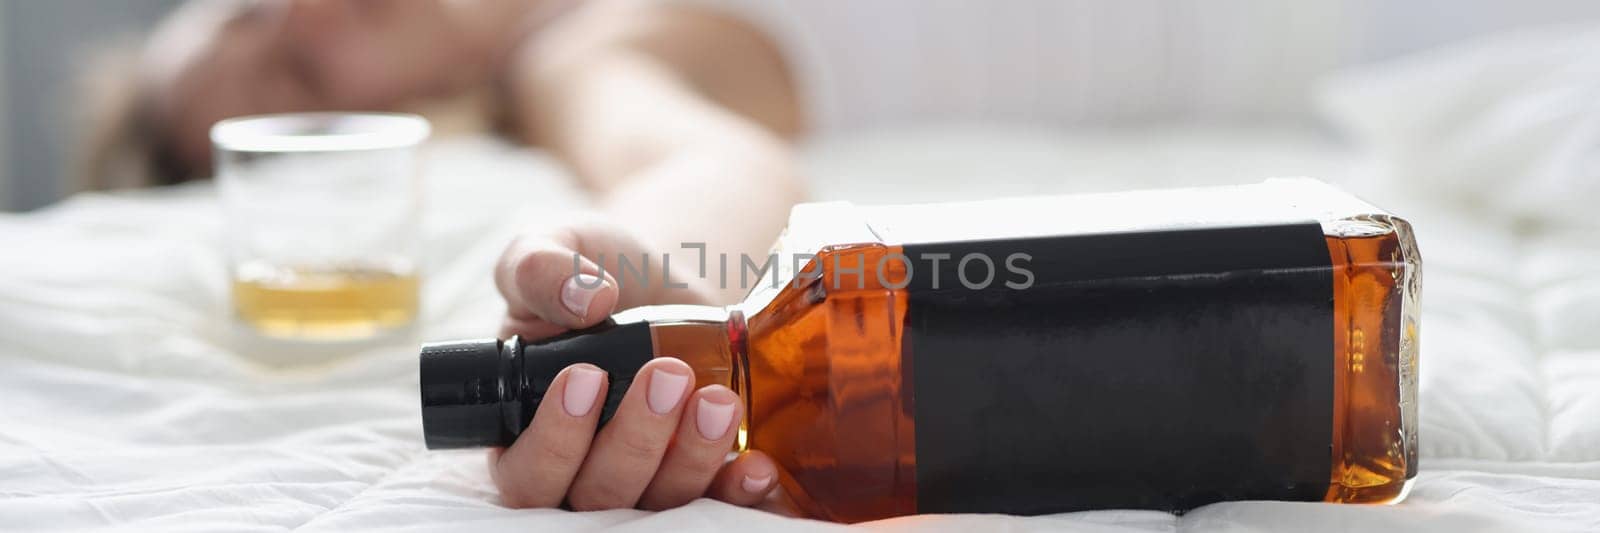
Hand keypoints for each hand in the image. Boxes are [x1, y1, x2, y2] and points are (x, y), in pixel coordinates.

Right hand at [491, 221, 787, 511]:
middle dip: (633, 440)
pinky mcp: (698, 474)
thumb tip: (585, 299)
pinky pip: (716, 503)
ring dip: (690, 459)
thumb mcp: (550, 247)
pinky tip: (756, 463)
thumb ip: (538, 267)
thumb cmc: (589, 271)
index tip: (585, 375)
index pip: (526, 474)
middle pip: (597, 496)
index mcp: (521, 430)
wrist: (656, 277)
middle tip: (667, 373)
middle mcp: (579, 470)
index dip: (552, 441)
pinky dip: (737, 491)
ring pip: (658, 503)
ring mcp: (643, 480)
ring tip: (717, 400)